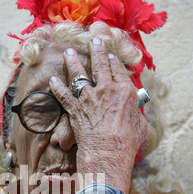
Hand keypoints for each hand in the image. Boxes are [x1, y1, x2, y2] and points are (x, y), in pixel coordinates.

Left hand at [49, 38, 147, 193]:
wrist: (107, 153)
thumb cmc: (127, 143)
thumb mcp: (139, 125)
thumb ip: (136, 112)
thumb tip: (135, 108)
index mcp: (125, 91)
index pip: (118, 71)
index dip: (113, 61)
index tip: (110, 54)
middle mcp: (106, 90)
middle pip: (100, 65)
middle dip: (96, 50)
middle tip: (93, 40)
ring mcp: (88, 98)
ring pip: (79, 75)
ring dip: (73, 62)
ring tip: (69, 52)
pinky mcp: (75, 109)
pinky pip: (63, 95)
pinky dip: (57, 88)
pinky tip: (52, 81)